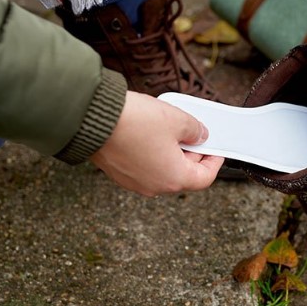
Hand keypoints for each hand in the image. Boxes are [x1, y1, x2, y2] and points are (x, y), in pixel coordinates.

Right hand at [89, 92, 223, 195]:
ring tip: (172, 130)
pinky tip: (151, 133)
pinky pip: (145, 166)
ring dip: (172, 153)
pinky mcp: (119, 172)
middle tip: (195, 134)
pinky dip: (153, 153)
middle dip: (192, 154)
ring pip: (163, 170)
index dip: (214, 162)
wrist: (90, 119)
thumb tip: (200, 135)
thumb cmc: (134, 122)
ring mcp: (134, 181)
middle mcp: (154, 186)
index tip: (216, 149)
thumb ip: (195, 130)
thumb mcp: (178, 120)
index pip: (205, 178)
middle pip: (184, 175)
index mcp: (173, 178)